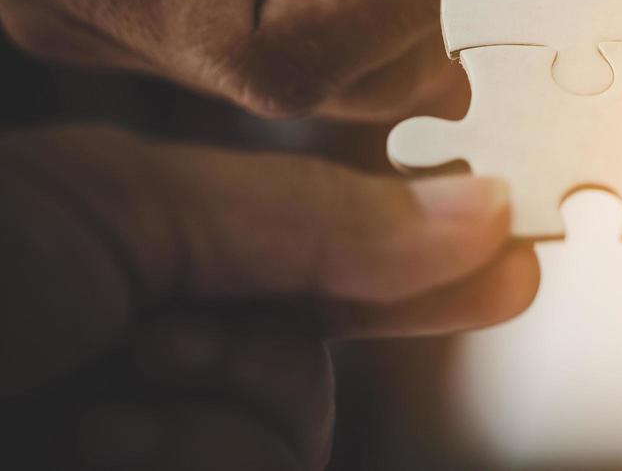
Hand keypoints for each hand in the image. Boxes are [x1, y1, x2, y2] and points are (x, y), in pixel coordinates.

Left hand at [0, 123, 535, 469]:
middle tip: (486, 274)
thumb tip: (462, 212)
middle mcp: (121, 341)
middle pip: (302, 325)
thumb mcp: (105, 206)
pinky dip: (216, 438)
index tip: (488, 224)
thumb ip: (302, 213)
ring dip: (237, 388)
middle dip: (371, 299)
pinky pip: (261, 456)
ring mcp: (142, 430)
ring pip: (284, 412)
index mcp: (102, 245)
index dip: (389, 225)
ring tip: (121, 376)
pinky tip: (133, 420)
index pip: (282, 231)